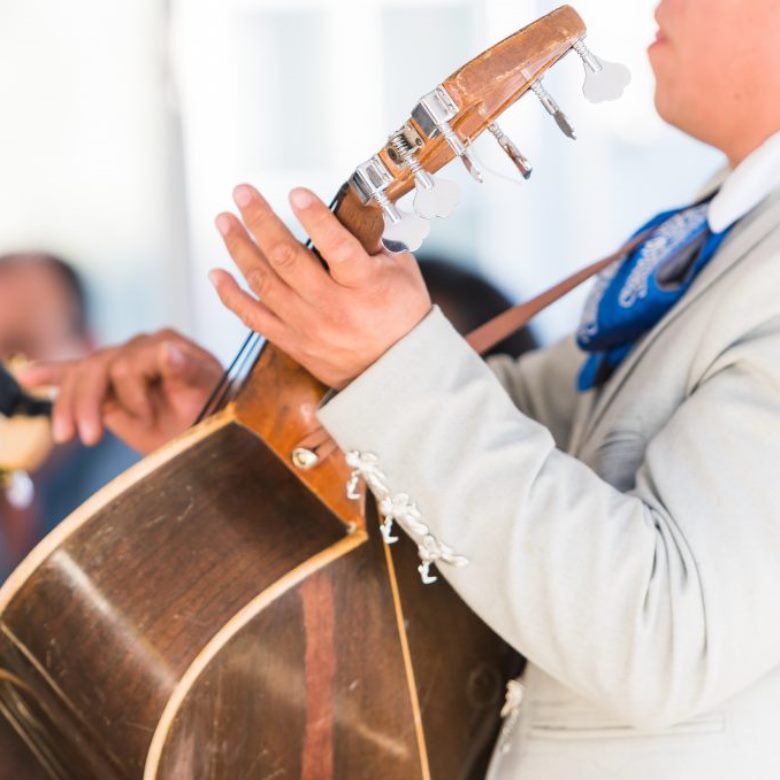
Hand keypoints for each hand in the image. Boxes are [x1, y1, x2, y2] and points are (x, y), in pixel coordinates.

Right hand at [18, 330, 222, 453]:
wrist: (211, 427)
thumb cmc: (215, 407)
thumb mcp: (208, 391)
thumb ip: (187, 370)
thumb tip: (167, 351)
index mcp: (167, 344)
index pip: (131, 361)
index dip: (133, 394)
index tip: (146, 419)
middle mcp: (140, 348)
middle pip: (99, 367)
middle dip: (90, 403)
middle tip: (90, 438)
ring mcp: (120, 363)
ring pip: (83, 375)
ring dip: (70, 405)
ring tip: (67, 435)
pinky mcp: (107, 383)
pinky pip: (74, 372)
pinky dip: (51, 374)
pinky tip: (26, 377)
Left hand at [209, 184, 431, 389]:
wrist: (395, 372)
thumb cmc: (402, 317)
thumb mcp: (402, 272)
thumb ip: (374, 239)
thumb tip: (349, 206)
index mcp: (365, 285)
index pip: (335, 246)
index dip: (314, 217)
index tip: (295, 193)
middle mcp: (332, 306)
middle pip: (286, 259)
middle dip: (260, 220)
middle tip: (242, 193)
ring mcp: (308, 326)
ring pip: (263, 282)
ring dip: (239, 247)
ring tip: (225, 221)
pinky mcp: (293, 342)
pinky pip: (253, 317)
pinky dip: (231, 295)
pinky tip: (217, 273)